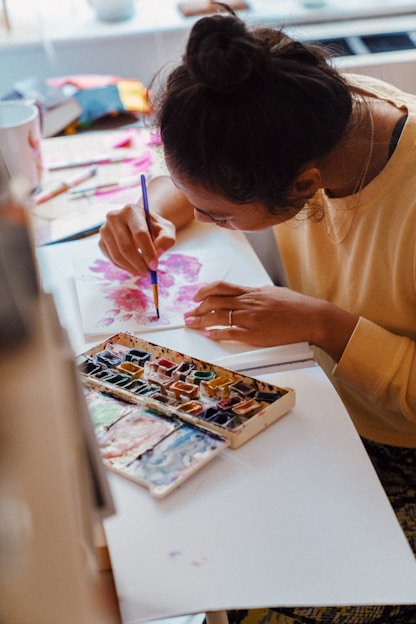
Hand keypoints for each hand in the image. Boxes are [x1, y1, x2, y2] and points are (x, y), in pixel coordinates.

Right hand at [98, 202, 175, 274]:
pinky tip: (134, 266)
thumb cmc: (153, 227)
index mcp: (131, 210)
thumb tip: (157, 252)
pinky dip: (124, 267)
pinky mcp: (101, 241)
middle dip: (139, 263)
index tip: (154, 266)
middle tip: (149, 272)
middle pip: (126, 246)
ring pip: (117, 255)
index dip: (148, 251)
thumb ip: (167, 239)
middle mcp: (114, 217)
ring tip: (143, 270)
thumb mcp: (166, 229)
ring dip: (132, 267)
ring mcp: (105, 229)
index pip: (140, 233)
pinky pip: (112, 259)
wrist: (138, 224)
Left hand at [184, 281, 357, 361]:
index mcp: (252, 292)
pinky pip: (230, 333)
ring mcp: (250, 318)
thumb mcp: (274, 292)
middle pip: (214, 302)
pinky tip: (209, 334)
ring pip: (217, 316)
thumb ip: (257, 293)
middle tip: (188, 313)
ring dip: (200, 321)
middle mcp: (248, 302)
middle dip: (196, 308)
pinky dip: (217, 333)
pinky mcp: (255, 334)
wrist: (312, 317)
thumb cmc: (296, 306)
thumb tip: (247, 292)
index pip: (221, 287)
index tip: (196, 297)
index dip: (204, 291)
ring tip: (191, 324)